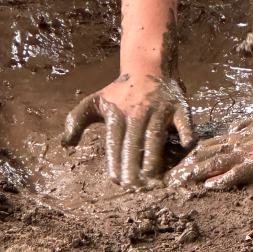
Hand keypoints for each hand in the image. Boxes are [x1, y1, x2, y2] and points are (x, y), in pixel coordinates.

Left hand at [61, 72, 193, 186]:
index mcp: (118, 113)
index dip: (116, 162)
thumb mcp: (94, 101)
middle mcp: (138, 111)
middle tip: (133, 185)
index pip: (116, 142)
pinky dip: (186, 132)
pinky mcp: (178, 105)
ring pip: (156, 136)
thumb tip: (66, 145)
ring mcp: (159, 108)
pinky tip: (185, 146)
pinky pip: (183, 121)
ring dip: (154, 156)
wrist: (148, 65)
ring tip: (152, 177)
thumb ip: (76, 121)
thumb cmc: (120, 90)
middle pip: (134, 142)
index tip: (116, 180)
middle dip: (133, 165)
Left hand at [167, 114, 252, 189]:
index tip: (180, 163)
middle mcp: (238, 144)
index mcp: (240, 135)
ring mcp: (247, 155)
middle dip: (187, 165)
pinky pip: (236, 175)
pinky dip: (222, 180)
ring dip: (196, 173)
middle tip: (171, 177)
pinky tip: (209, 186)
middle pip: (206, 154)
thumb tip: (233, 126)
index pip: (210, 144)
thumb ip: (246, 123)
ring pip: (215, 163)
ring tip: (181, 181)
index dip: (192, 154)